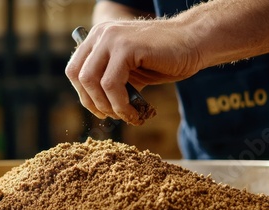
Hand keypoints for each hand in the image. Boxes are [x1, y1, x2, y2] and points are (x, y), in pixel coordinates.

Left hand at [65, 20, 202, 123]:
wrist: (193, 44)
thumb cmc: (163, 60)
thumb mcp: (128, 71)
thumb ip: (109, 80)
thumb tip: (94, 105)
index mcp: (97, 38)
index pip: (74, 70)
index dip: (84, 95)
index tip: (100, 110)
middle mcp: (100, 34)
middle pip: (77, 76)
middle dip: (92, 102)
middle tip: (110, 116)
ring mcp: (112, 38)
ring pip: (91, 81)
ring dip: (107, 106)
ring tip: (126, 115)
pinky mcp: (126, 47)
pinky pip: (111, 84)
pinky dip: (120, 104)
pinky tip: (133, 111)